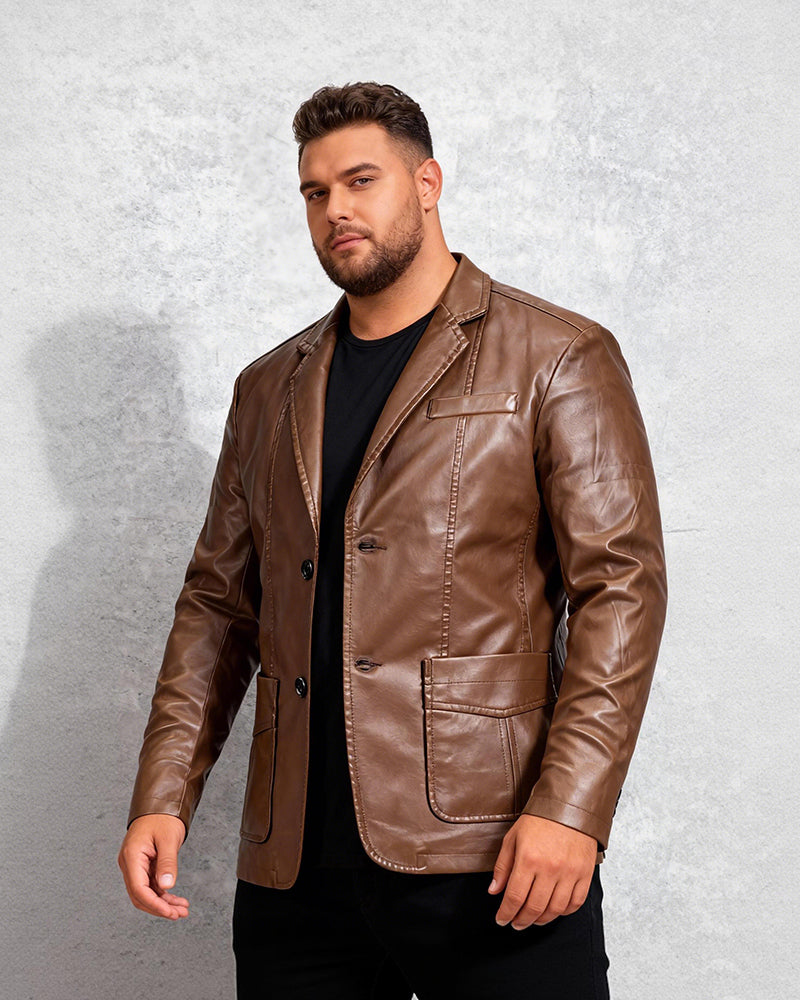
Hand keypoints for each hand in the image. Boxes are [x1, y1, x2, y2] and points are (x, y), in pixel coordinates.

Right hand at [118, 814, 188, 919]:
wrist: (160, 805)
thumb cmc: (163, 818)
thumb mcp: (169, 839)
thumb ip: (167, 863)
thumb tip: (167, 886)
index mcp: (131, 856)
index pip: (139, 889)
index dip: (154, 904)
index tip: (170, 913)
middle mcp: (129, 863)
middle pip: (140, 895)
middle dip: (159, 907)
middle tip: (179, 914)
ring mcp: (134, 866)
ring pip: (146, 893)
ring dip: (163, 903)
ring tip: (182, 910)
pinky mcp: (142, 866)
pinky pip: (150, 885)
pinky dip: (162, 894)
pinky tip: (175, 900)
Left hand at [487, 814, 596, 928]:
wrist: (569, 807)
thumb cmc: (539, 820)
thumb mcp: (513, 838)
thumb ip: (503, 866)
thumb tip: (494, 891)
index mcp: (528, 859)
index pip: (514, 897)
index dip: (506, 913)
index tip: (501, 920)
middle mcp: (550, 869)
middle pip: (534, 908)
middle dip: (521, 920)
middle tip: (516, 923)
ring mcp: (569, 873)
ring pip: (554, 910)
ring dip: (541, 920)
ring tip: (533, 920)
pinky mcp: (585, 874)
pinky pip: (575, 903)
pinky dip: (563, 912)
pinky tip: (554, 911)